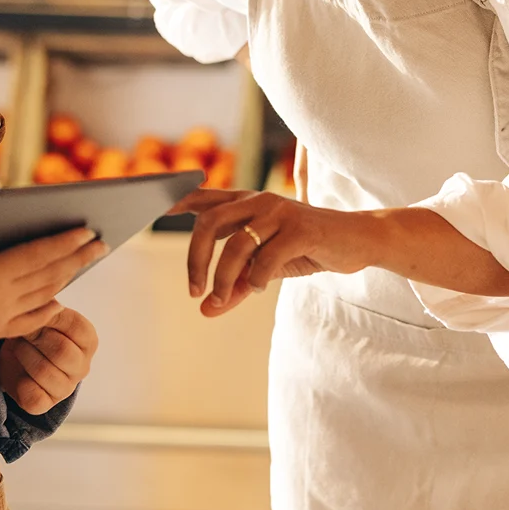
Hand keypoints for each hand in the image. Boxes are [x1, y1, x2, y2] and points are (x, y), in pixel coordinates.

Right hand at [0, 228, 106, 379]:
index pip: (33, 258)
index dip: (61, 243)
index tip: (86, 230)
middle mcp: (0, 301)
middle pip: (48, 274)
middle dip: (77, 257)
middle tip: (102, 242)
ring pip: (44, 293)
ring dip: (69, 275)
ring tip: (87, 260)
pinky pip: (30, 319)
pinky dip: (49, 308)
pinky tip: (58, 303)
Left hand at [0, 307, 97, 415]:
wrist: (16, 356)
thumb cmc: (35, 331)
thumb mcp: (43, 315)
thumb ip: (47, 308)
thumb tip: (47, 300)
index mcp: (87, 341)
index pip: (77, 327)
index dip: (52, 318)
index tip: (37, 314)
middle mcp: (81, 366)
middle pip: (62, 351)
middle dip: (36, 338)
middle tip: (24, 331)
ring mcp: (65, 387)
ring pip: (44, 373)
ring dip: (24, 356)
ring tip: (18, 347)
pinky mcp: (46, 404)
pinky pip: (34, 398)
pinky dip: (21, 385)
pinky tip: (19, 373)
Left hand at [170, 187, 367, 315]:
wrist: (358, 240)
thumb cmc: (306, 249)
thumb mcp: (266, 268)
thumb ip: (235, 286)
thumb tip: (205, 310)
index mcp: (246, 203)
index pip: (203, 199)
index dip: (175, 202)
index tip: (151, 208)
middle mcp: (258, 201)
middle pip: (209, 224)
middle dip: (195, 260)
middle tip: (194, 291)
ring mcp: (279, 212)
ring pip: (237, 245)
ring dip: (224, 278)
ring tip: (221, 299)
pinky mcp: (301, 229)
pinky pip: (268, 257)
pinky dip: (257, 278)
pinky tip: (259, 288)